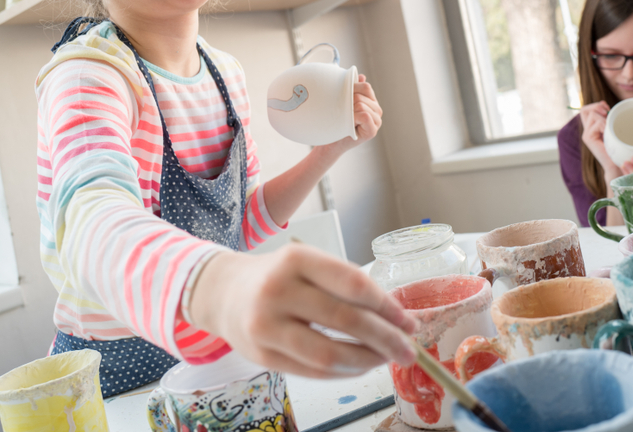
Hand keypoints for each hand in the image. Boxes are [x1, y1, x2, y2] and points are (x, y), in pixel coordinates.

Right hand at [189, 245, 415, 378]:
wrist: (224, 293)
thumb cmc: (278, 277)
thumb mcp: (308, 264)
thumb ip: (345, 285)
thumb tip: (397, 316)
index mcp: (296, 260)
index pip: (353, 284)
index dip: (387, 306)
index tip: (408, 320)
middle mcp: (278, 291)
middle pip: (346, 321)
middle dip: (386, 338)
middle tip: (408, 349)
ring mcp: (267, 326)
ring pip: (330, 355)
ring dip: (367, 360)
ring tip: (386, 359)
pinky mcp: (263, 357)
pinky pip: (314, 372)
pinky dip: (344, 372)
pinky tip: (360, 366)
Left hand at [329, 75, 382, 152]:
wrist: (332, 142)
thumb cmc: (337, 122)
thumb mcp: (344, 103)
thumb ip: (353, 89)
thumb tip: (361, 76)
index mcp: (372, 101)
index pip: (366, 87)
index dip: (352, 89)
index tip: (342, 98)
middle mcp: (377, 110)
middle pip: (362, 96)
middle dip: (348, 103)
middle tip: (343, 113)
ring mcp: (377, 121)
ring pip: (361, 105)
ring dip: (349, 113)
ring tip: (346, 120)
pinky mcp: (373, 131)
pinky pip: (364, 115)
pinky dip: (353, 118)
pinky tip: (350, 125)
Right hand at [579, 101, 618, 176]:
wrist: (616, 165)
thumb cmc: (618, 148)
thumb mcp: (612, 129)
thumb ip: (608, 118)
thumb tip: (604, 104)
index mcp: (591, 127)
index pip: (586, 109)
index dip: (596, 105)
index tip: (607, 110)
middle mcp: (586, 130)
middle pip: (584, 109)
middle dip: (597, 107)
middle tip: (607, 114)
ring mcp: (586, 134)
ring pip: (593, 114)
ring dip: (604, 118)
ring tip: (610, 128)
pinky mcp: (588, 138)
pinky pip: (598, 123)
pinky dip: (606, 126)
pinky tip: (610, 134)